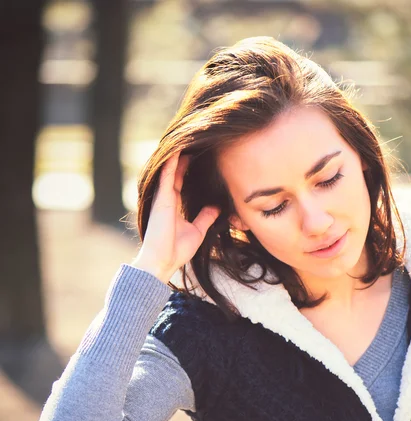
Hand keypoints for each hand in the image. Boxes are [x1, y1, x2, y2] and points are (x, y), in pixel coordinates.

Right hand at [132, 151, 220, 282]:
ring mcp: (163, 198)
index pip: (181, 181)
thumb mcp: (197, 231)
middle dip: (183, 156)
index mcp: (173, 205)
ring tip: (185, 136)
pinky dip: (171, 162)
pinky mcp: (162, 199)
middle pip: (175, 171)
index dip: (186, 167)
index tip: (197, 154)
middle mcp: (167, 199)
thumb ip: (205, 217)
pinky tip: (177, 149)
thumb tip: (216, 207)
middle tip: (192, 139)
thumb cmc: (176, 250)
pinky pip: (166, 176)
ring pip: (169, 170)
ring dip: (177, 154)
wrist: (163, 262)